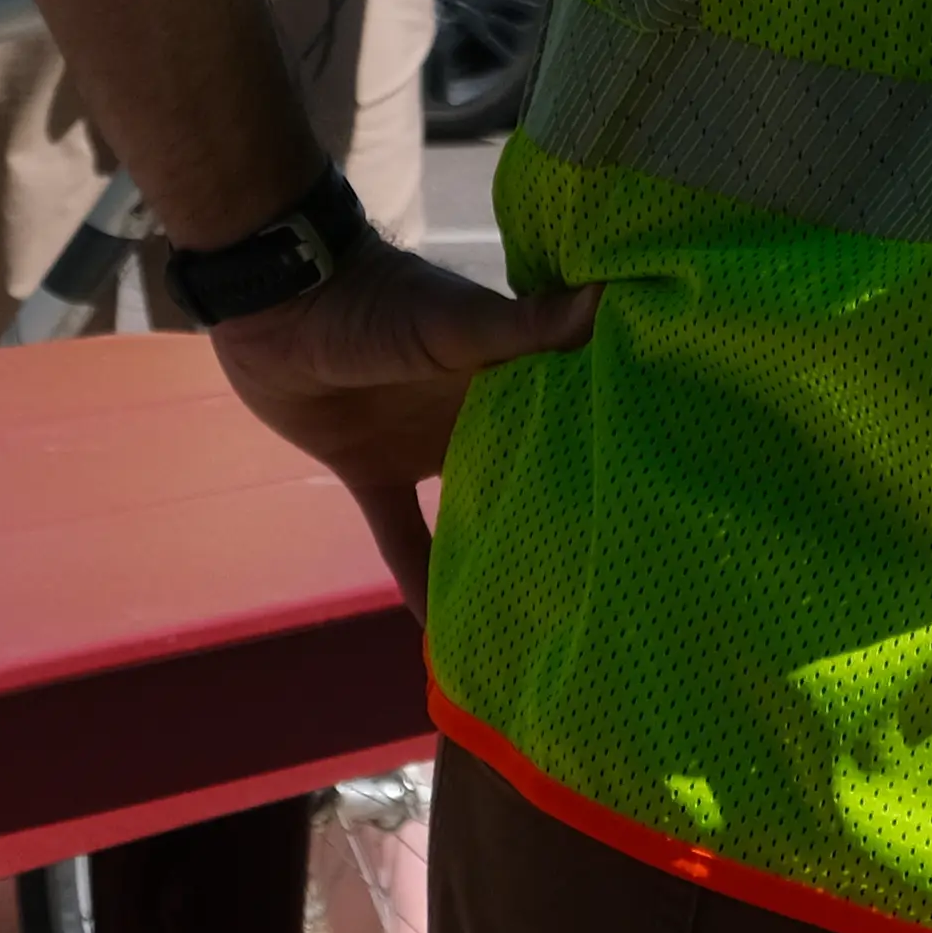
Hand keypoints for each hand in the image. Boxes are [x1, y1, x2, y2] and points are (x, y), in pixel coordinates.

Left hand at [202, 244, 597, 602]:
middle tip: (619, 584)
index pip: (572, 413)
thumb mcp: (455, 321)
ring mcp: (423, 446)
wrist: (273, 305)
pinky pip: (404, 536)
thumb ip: (524, 326)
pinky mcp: (373, 473)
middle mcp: (475, 413)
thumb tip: (609, 297)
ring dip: (497, 553)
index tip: (658, 502)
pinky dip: (421, 580)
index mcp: (507, 372)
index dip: (610, 452)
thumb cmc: (374, 306)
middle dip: (563, 517)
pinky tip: (443, 635)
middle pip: (529, 471)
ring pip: (472, 510)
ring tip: (542, 619)